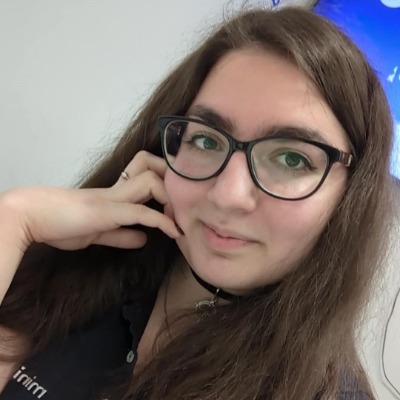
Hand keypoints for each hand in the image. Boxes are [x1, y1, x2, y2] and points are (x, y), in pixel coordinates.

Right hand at [0, 151, 179, 251]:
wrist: (33, 217)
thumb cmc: (62, 223)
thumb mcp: (100, 233)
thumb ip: (122, 235)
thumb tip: (144, 239)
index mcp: (116, 192)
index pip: (145, 173)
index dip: (165, 181)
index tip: (179, 201)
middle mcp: (117, 189)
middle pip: (150, 165)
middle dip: (171, 179)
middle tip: (183, 202)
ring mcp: (112, 198)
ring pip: (150, 181)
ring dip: (170, 198)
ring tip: (180, 218)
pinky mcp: (106, 211)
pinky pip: (140, 212)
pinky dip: (161, 222)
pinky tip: (174, 234)